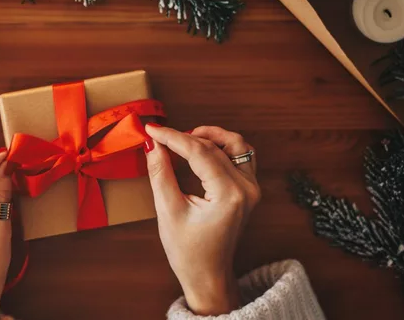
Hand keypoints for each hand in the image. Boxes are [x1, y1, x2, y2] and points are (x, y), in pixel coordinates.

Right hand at [144, 125, 259, 315]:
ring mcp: (251, 188)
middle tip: (159, 137)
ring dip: (209, 136)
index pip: (199, 152)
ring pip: (234, 144)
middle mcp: (246, 188)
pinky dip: (221, 146)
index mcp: (229, 195)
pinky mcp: (249, 188)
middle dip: (184, 137)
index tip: (152, 129)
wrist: (208, 274)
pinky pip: (241, 155)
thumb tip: (153, 144)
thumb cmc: (188, 251)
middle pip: (214, 146)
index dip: (173, 137)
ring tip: (183, 140)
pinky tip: (201, 148)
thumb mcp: (168, 211)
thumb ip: (160, 173)